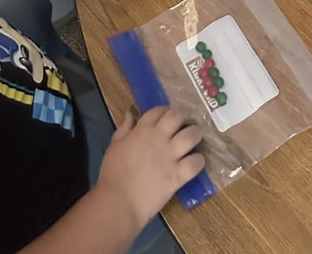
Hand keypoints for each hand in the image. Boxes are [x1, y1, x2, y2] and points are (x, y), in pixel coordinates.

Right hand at [97, 107, 203, 231]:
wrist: (120, 201)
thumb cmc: (113, 173)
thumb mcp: (114, 145)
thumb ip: (124, 128)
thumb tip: (131, 113)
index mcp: (142, 130)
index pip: (158, 110)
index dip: (165, 110)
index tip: (167, 115)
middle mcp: (159, 138)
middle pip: (177, 116)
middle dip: (182, 117)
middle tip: (182, 125)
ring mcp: (171, 156)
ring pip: (191, 135)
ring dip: (194, 134)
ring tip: (193, 139)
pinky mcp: (178, 175)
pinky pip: (196, 162)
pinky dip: (198, 160)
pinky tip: (195, 161)